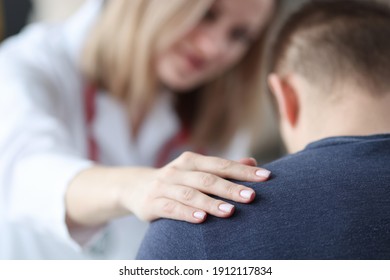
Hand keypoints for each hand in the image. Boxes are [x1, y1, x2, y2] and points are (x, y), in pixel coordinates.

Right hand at [121, 152, 269, 222]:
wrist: (136, 187)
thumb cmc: (176, 180)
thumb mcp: (196, 170)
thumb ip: (223, 167)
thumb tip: (252, 162)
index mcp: (191, 160)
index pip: (221, 165)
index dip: (243, 171)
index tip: (266, 177)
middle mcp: (178, 171)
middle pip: (207, 179)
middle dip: (230, 188)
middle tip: (252, 196)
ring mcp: (164, 186)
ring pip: (190, 194)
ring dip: (210, 203)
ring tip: (230, 211)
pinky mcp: (153, 203)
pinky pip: (171, 209)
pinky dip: (187, 213)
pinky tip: (202, 219)